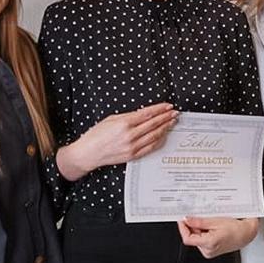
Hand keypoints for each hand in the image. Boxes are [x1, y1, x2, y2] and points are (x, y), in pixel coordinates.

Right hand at [58, 103, 177, 179]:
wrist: (88, 153)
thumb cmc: (96, 135)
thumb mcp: (111, 119)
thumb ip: (128, 117)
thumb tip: (143, 114)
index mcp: (124, 123)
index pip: (147, 114)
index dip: (160, 109)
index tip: (168, 106)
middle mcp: (130, 135)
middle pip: (153, 124)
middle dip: (166, 118)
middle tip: (175, 113)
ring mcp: (132, 147)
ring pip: (154, 136)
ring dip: (165, 128)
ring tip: (172, 122)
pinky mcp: (132, 155)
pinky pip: (150, 147)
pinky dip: (159, 140)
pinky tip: (164, 135)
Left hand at [178, 217, 258, 258]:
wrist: (246, 233)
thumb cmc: (236, 228)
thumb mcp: (215, 221)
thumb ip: (199, 222)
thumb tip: (187, 220)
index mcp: (209, 244)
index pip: (188, 238)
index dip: (182, 228)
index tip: (182, 219)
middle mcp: (208, 251)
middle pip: (192, 238)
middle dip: (192, 226)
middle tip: (196, 216)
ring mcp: (209, 252)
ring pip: (196, 238)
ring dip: (198, 229)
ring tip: (208, 221)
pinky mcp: (211, 250)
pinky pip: (202, 240)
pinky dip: (203, 232)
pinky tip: (210, 227)